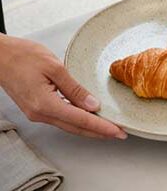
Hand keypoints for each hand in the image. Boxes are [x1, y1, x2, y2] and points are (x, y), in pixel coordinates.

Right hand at [0, 36, 126, 138]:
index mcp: (45, 104)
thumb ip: (75, 89)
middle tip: (120, 134)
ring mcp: (36, 113)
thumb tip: (93, 105)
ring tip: (109, 128)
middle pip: (76, 128)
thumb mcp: (54, 67)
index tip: (118, 132)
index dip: (102, 127)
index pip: (81, 120)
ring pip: (69, 126)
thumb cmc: (21, 56)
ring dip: (89, 128)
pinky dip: (77, 121)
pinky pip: (61, 119)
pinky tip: (88, 119)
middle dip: (100, 132)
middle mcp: (40, 113)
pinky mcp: (35, 108)